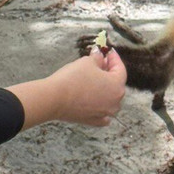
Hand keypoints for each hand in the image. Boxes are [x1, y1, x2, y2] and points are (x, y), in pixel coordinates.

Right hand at [7, 48, 126, 129]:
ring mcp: (105, 113)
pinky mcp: (94, 121)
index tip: (108, 51)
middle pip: (116, 84)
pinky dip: (100, 105)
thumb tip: (99, 55)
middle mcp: (115, 102)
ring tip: (94, 79)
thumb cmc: (72, 79)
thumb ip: (97, 58)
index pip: (120, 69)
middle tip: (101, 62)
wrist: (54, 99)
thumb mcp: (86, 62)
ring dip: (104, 89)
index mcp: (117, 86)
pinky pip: (102, 113)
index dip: (114, 58)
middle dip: (108, 72)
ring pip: (110, 99)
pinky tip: (95, 99)